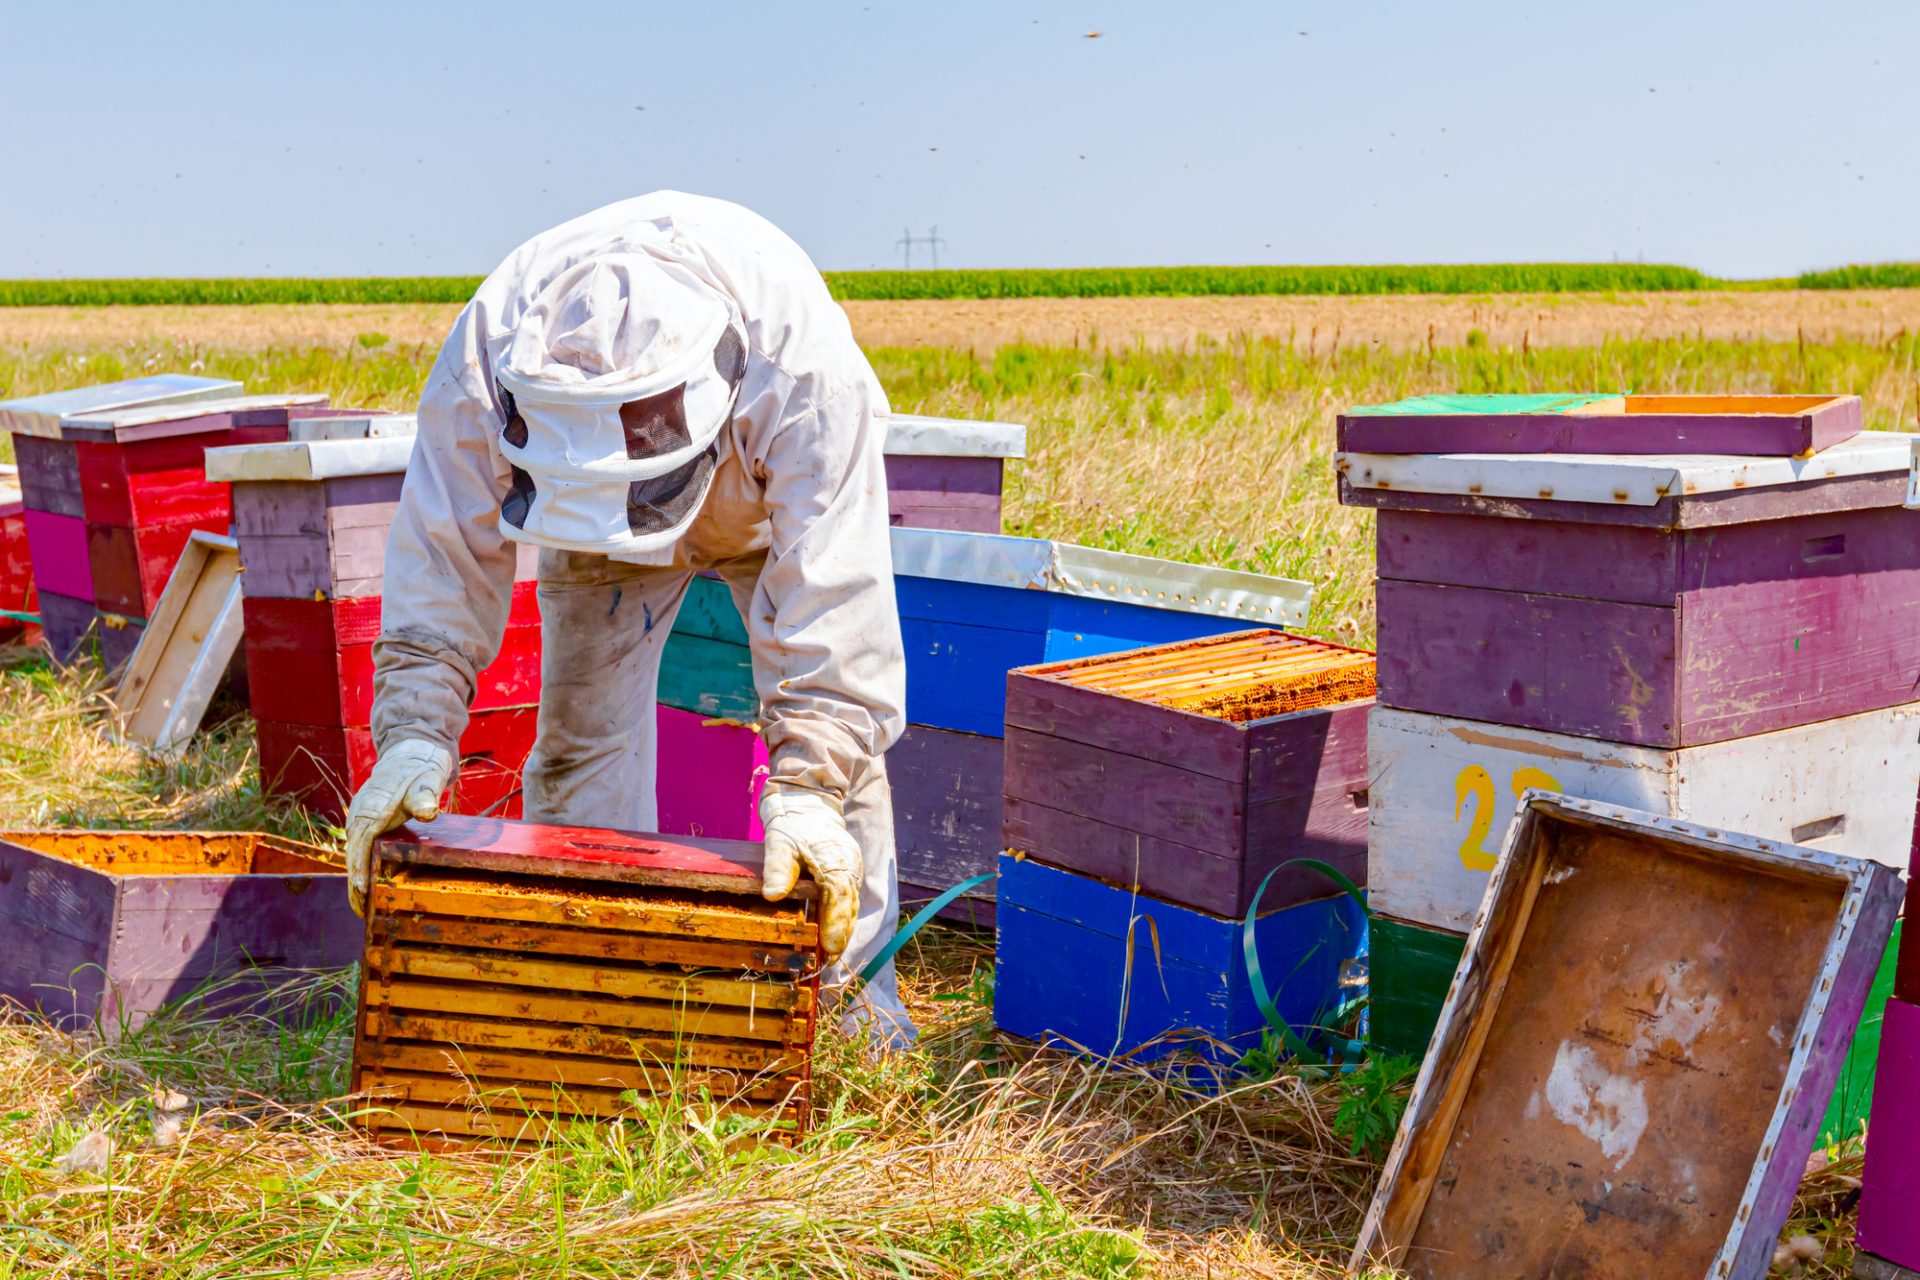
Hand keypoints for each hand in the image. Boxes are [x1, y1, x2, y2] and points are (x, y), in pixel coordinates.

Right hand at [344, 739, 453, 915]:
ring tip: (360, 907)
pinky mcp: (365, 820)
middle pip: (353, 851)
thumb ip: (426, 796)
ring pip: (354, 851)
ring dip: (355, 877)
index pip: (362, 841)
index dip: (360, 866)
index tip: (362, 890)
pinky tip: (364, 885)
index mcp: (372, 806)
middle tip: (360, 910)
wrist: (411, 751)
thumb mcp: (428, 780)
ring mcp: (360, 816)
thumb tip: (428, 812)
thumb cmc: (421, 768)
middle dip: (355, 881)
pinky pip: (359, 847)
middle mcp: (360, 812)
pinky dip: (360, 866)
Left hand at [758, 785, 861, 962]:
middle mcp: (850, 868)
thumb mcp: (779, 841)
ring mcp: (853, 872)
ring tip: (828, 958)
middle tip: (826, 963)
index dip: (836, 924)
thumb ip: (778, 868)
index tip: (829, 948)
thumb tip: (772, 894)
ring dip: (841, 933)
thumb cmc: (793, 824)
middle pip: (849, 908)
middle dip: (839, 937)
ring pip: (851, 908)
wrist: (810, 804)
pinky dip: (841, 921)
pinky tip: (830, 939)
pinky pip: (848, 903)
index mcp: (836, 860)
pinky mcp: (849, 876)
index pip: (839, 897)